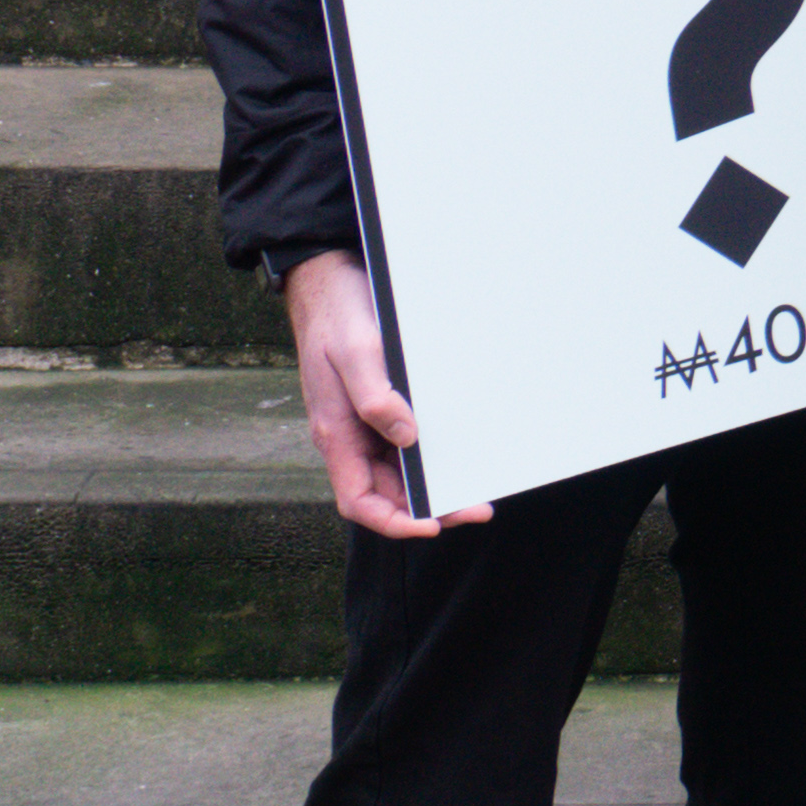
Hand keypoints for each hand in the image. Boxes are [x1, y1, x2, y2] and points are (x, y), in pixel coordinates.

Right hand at [285, 248, 482, 537]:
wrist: (329, 279)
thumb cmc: (337, 315)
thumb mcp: (356, 352)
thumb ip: (376, 398)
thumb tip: (407, 437)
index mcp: (336, 433)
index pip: (359, 500)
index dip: (393, 521)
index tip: (432, 526)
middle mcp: (350, 434)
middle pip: (385, 491)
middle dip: (426, 507)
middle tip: (476, 508)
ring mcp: (363, 420)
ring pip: (398, 469)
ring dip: (431, 483)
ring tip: (475, 488)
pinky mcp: (379, 402)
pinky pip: (404, 439)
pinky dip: (429, 454)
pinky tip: (458, 452)